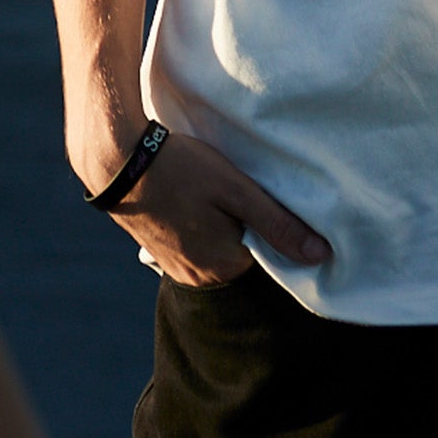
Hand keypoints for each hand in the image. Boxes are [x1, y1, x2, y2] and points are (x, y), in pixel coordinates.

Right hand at [86, 127, 330, 285]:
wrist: (116, 159)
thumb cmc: (180, 169)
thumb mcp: (235, 189)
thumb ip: (277, 224)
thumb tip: (321, 255)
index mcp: (223, 267)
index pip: (269, 257)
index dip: (272, 226)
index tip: (264, 198)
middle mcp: (198, 278)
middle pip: (242, 255)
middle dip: (247, 228)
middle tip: (239, 190)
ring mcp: (175, 268)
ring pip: (218, 250)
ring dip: (223, 227)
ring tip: (214, 193)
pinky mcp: (160, 253)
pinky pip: (195, 246)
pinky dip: (202, 227)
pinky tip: (195, 200)